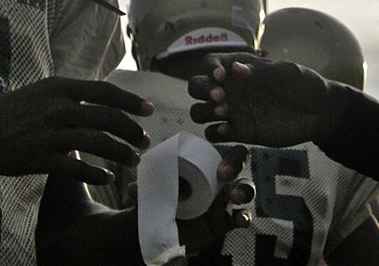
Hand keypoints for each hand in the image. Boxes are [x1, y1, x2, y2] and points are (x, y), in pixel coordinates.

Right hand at [0, 76, 152, 183]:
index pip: (105, 91)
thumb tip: (101, 103)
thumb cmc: (10, 111)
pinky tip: (106, 178)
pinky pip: (76, 168)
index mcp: (60, 87)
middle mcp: (57, 107)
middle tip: (144, 141)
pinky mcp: (39, 158)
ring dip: (120, 154)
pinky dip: (96, 174)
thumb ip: (70, 96)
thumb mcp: (41, 92)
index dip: (130, 102)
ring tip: (132, 160)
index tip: (149, 110)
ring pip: (97, 143)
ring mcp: (48, 133)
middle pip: (107, 118)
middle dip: (131, 131)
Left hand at [127, 144, 254, 254]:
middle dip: (236, 164)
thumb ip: (145, 189)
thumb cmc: (158, 201)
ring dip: (244, 190)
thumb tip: (132, 188)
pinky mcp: (226, 221)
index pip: (218, 148)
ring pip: (246, 189)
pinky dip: (245, 217)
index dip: (225, 153)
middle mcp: (218, 178)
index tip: (218, 166)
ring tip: (235, 197)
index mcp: (203, 164)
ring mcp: (225, 200)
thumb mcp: (153, 192)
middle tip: (223, 175)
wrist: (158, 229)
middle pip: (239, 163)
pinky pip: (243, 217)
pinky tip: (240, 220)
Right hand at [187, 53, 349, 146]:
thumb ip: (261, 72)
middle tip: (221, 97)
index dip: (210, 69)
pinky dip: (215, 133)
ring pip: (199, 110)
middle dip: (202, 90)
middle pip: (196, 86)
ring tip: (225, 113)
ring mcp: (232, 110)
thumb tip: (235, 69)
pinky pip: (214, 134)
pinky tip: (229, 130)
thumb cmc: (304, 84)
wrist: (319, 112)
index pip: (210, 63)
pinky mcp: (239, 131)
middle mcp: (230, 88)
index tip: (222, 76)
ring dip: (205, 112)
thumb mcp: (286, 72)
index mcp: (239, 67)